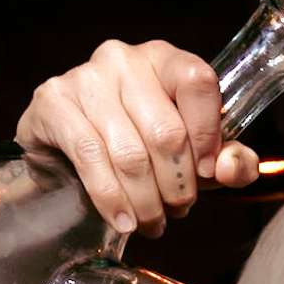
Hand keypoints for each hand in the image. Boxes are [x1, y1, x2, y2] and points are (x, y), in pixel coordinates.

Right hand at [15, 39, 259, 237]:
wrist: (70, 152)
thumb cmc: (143, 148)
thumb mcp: (197, 156)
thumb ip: (230, 161)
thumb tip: (228, 168)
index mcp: (166, 60)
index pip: (198, 82)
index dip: (208, 135)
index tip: (209, 175)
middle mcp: (124, 60)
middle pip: (165, 131)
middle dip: (177, 185)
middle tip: (177, 210)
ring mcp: (85, 77)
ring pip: (129, 153)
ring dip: (146, 202)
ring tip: (152, 223)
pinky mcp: (53, 102)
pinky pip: (91, 158)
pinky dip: (111, 198)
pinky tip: (123, 221)